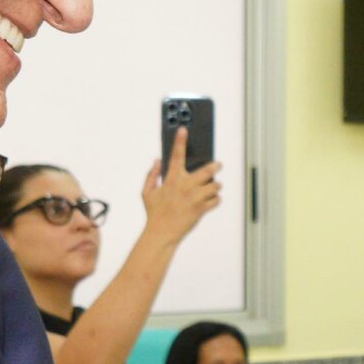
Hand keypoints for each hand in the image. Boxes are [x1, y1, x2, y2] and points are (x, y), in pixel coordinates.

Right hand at [142, 130, 222, 244]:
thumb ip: (151, 175)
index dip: (180, 141)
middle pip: (208, 169)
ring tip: (211, 187)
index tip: (184, 130)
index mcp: (172, 179)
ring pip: (215, 185)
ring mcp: (195, 197)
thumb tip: (157, 161)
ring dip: (215, 185)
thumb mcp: (147, 192)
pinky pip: (216, 200)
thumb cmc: (154, 213)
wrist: (162, 233)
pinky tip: (210, 199)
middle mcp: (185, 186)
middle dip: (215, 166)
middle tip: (217, 165)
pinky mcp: (202, 209)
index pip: (176, 155)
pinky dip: (215, 199)